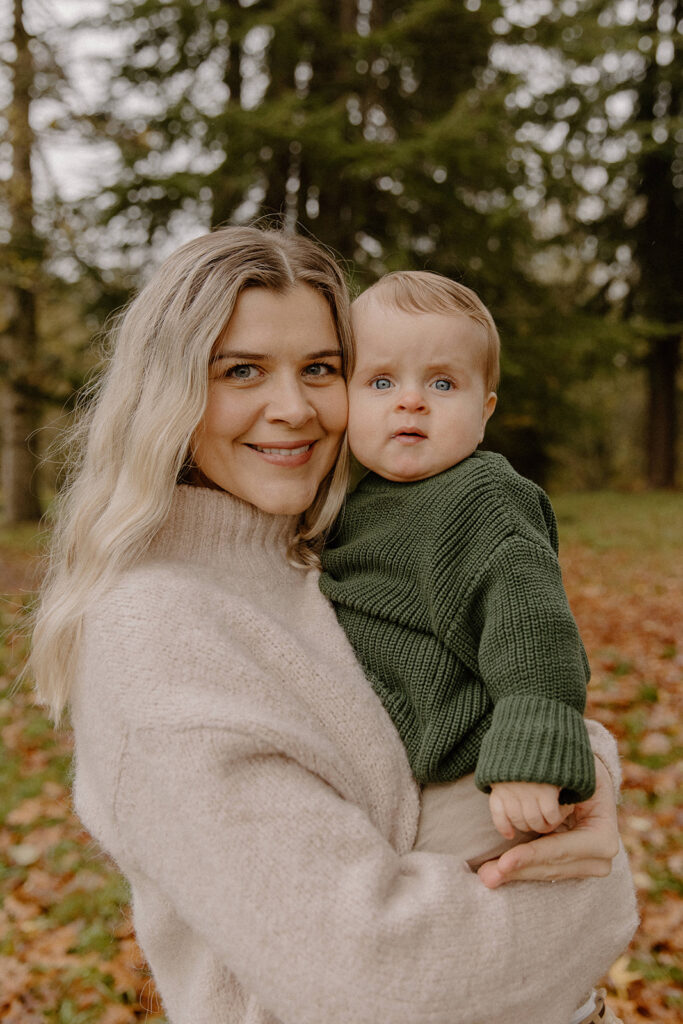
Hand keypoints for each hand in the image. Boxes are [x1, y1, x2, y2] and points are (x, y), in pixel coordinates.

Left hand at [478, 757, 618, 888]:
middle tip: (487, 875)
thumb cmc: (577, 774)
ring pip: (546, 872)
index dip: (531, 855)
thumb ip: (549, 800)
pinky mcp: (578, 869)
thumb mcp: (567, 782)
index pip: (560, 850)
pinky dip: (523, 868)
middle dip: (518, 869)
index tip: (504, 861)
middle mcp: (601, 859)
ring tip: (487, 875)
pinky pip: (546, 870)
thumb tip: (535, 815)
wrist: (589, 780)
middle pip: (551, 867)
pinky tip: (498, 872)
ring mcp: (591, 868)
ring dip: (516, 873)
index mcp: (603, 837)